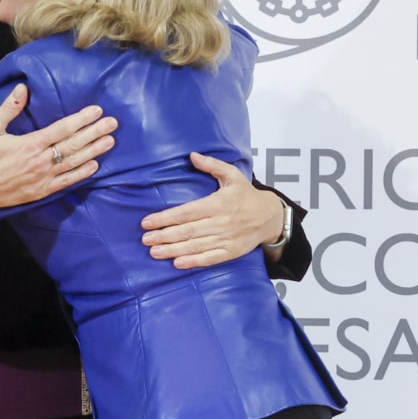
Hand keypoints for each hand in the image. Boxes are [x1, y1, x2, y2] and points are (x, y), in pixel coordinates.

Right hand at [0, 84, 116, 209]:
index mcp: (29, 144)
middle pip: (73, 145)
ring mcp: (42, 178)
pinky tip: (95, 166)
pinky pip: (66, 182)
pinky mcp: (41, 191)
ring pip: (73, 163)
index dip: (81, 119)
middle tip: (113, 123)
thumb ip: (9, 108)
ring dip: (94, 151)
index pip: (62, 129)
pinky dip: (81, 173)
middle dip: (94, 132)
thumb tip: (23, 88)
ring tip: (110, 141)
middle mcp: (40, 161)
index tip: (96, 111)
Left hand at [142, 153, 286, 268]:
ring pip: (195, 246)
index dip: (165, 218)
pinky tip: (177, 263)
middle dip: (164, 235)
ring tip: (154, 252)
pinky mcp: (231, 251)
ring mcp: (226, 238)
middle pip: (187, 230)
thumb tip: (192, 155)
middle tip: (146, 239)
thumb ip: (211, 165)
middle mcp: (221, 222)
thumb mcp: (232, 175)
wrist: (271, 216)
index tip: (147, 222)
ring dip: (173, 250)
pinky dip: (193, 261)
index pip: (186, 212)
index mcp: (218, 203)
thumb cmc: (247, 195)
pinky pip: (210, 258)